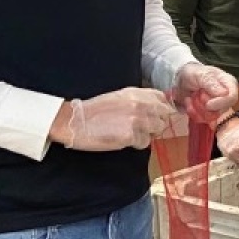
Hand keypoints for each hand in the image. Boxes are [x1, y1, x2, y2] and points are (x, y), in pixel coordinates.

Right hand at [62, 88, 180, 150]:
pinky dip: (136, 144)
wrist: (75, 122)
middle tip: (143, 128)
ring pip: (157, 131)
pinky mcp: (130, 135)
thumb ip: (139, 100)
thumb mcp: (120, 97)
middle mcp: (140, 104)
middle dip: (156, 124)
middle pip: (164, 116)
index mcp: (137, 93)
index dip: (161, 109)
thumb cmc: (95, 111)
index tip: (154, 116)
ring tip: (132, 134)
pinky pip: (144, 143)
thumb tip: (156, 108)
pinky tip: (123, 140)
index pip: (163, 99)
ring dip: (147, 135)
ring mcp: (137, 120)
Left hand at [171, 62, 237, 113]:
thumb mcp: (202, 75)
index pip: (232, 98)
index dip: (221, 103)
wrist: (182, 80)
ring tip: (190, 98)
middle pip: (221, 110)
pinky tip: (189, 103)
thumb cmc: (194, 74)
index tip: (207, 104)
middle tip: (195, 94)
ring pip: (211, 117)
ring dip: (196, 109)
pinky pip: (203, 120)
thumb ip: (212, 84)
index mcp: (229, 84)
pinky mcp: (209, 113)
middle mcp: (226, 97)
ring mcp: (218, 106)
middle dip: (204, 105)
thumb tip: (224, 94)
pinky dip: (193, 113)